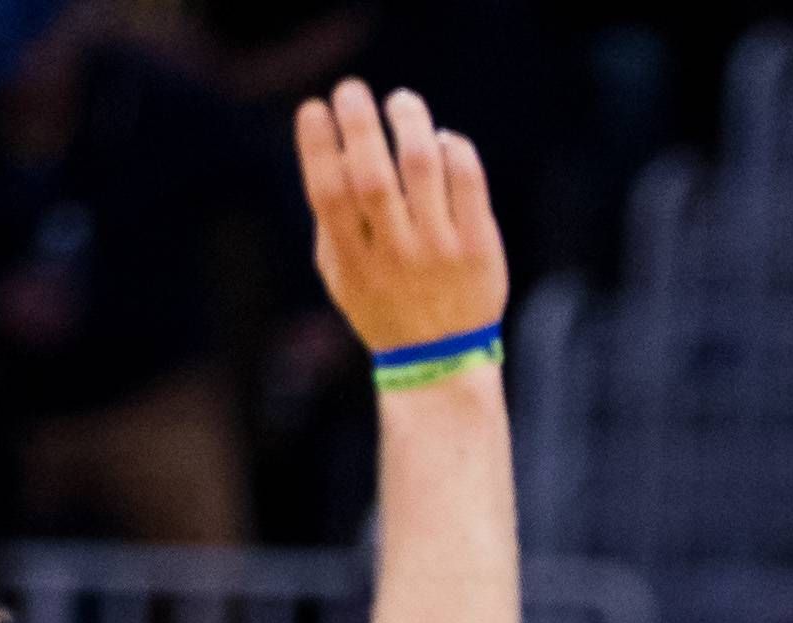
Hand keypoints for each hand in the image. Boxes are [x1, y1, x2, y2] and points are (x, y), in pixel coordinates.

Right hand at [293, 81, 506, 353]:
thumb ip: (330, 222)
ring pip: (423, 167)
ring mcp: (439, 249)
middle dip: (358, 124)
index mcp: (353, 261)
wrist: (441, 362)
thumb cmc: (382, 306)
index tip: (313, 108)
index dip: (316, 147)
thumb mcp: (341, 277)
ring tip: (400, 103)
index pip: (328, 194)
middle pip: (373, 176)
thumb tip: (328, 152)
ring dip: (408, 122)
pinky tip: (442, 141)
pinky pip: (468, 181)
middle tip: (351, 90)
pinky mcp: (479, 246)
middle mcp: (395, 253)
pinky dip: (454, 149)